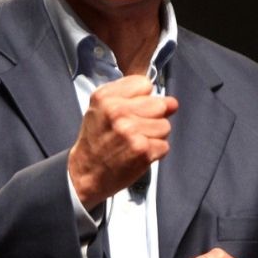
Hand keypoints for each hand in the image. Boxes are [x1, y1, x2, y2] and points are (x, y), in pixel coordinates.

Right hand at [68, 75, 177, 208]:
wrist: (85, 173)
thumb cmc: (96, 140)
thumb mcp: (102, 108)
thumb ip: (135, 98)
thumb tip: (172, 103)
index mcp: (105, 97)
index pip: (145, 84)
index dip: (142, 99)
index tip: (130, 110)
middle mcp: (117, 112)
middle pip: (160, 105)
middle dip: (152, 118)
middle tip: (134, 129)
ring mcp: (130, 131)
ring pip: (165, 126)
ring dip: (154, 136)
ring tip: (135, 142)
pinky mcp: (141, 150)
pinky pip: (164, 146)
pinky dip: (155, 152)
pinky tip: (137, 154)